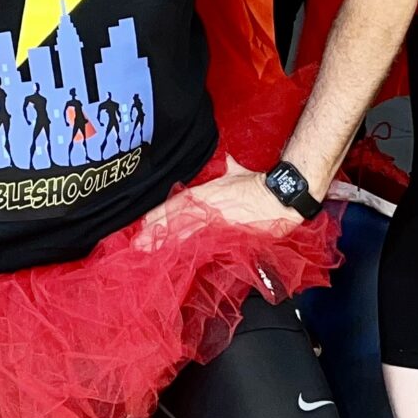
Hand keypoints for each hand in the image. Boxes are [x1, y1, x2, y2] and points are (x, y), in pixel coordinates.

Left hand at [149, 161, 301, 237]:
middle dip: (155, 233)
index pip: (177, 204)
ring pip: (184, 234)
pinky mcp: (225, 236)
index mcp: (208, 192)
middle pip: (175, 221)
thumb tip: (228, 160)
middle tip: (138, 244)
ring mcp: (215, 223)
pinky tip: (176, 257)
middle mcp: (207, 208)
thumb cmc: (261, 184)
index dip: (159, 214)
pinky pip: (202, 244)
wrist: (280, 198)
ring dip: (165, 243)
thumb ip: (230, 167)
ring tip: (149, 252)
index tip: (145, 223)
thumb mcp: (240, 172)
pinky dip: (187, 250)